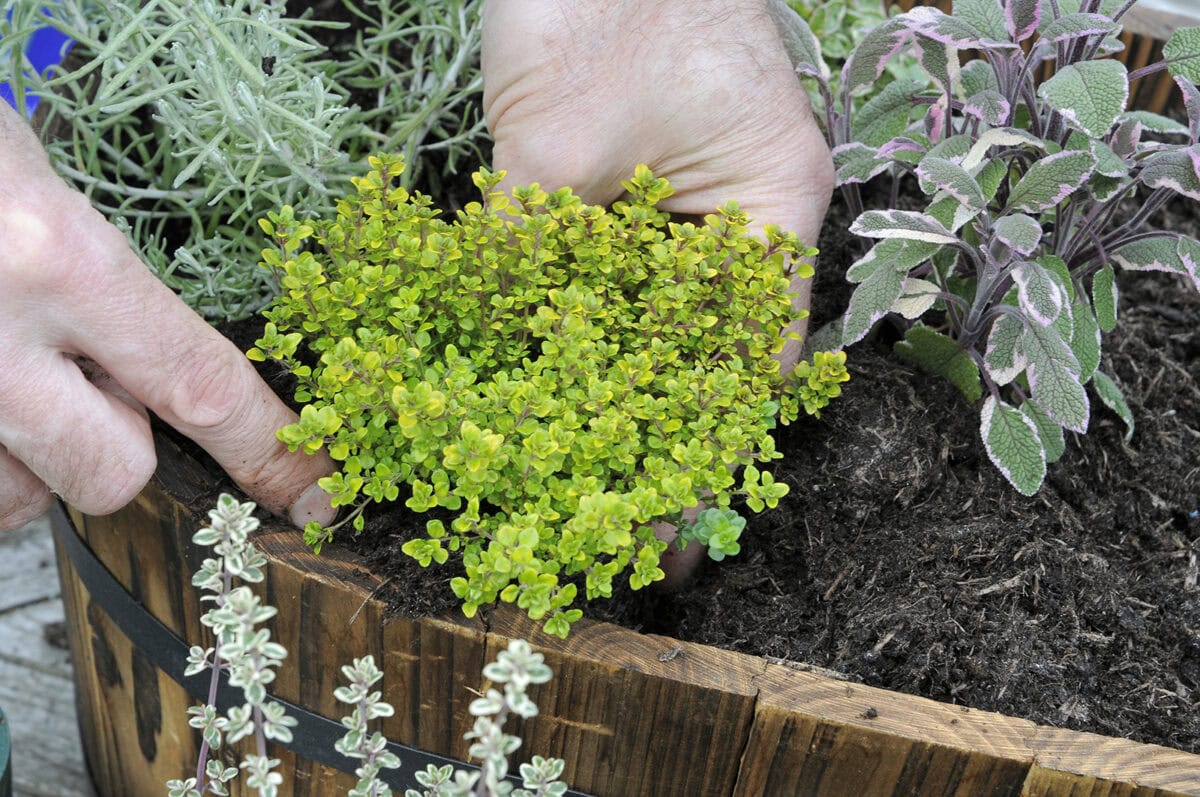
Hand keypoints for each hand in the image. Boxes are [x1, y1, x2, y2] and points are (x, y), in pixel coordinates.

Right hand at [0, 102, 333, 530]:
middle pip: (114, 474)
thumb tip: (145, 360)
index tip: (314, 495)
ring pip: (17, 497)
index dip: (270, 449)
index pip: (200, 380)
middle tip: (75, 379)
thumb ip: (97, 277)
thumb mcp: (26, 175)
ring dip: (25, 453)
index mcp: (56, 260)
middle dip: (116, 449)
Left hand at [482, 0, 833, 581]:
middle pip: (715, 351)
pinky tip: (546, 378)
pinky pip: (620, 278)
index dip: (712, 444)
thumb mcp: (555, 148)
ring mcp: (695, 203)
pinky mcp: (636, 187)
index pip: (757, 356)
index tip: (672, 518)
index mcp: (773, 205)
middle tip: (620, 521)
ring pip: (666, 320)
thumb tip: (482, 352)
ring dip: (623, 387)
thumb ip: (526, 255)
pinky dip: (584, 324)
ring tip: (579, 472)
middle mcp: (745, 215)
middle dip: (666, 433)